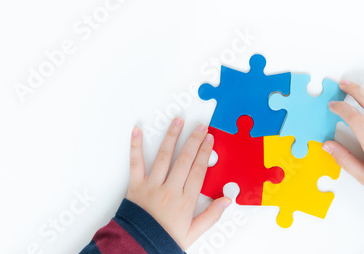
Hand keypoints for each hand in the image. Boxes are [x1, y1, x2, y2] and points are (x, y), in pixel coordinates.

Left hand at [127, 117, 231, 249]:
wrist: (138, 246)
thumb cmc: (164, 239)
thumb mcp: (193, 233)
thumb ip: (211, 216)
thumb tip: (227, 200)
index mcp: (185, 201)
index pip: (198, 170)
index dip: (205, 152)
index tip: (210, 139)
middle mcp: (170, 190)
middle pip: (185, 159)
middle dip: (194, 140)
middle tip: (200, 127)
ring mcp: (152, 186)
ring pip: (164, 156)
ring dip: (172, 136)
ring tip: (178, 121)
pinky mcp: (136, 185)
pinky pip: (136, 162)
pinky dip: (136, 146)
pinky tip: (138, 131)